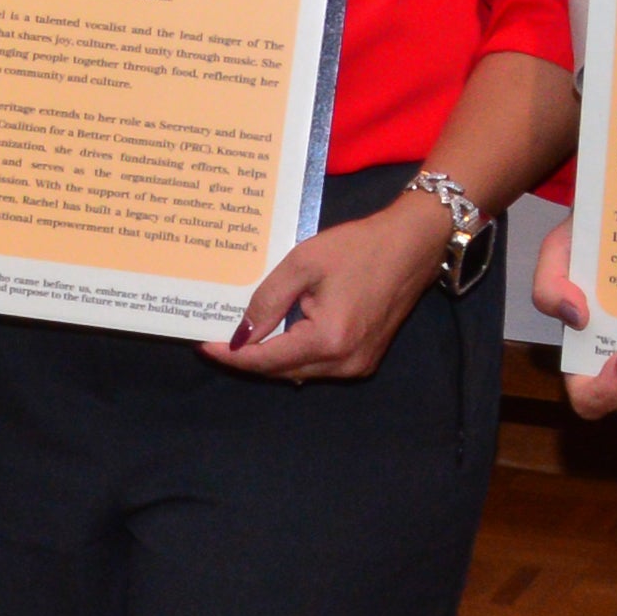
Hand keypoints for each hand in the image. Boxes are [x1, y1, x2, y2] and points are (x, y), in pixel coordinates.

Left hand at [213, 190, 452, 378]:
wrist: (413, 244)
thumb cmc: (359, 247)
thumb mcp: (303, 263)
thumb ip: (267, 300)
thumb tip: (241, 334)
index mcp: (328, 340)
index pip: (266, 360)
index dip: (232, 355)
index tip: (203, 345)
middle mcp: (344, 363)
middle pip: (281, 371)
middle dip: (248, 357)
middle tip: (216, 337)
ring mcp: (358, 365)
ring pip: (298, 371)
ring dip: (270, 357)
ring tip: (241, 335)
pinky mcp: (365, 359)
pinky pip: (318, 365)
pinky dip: (294, 353)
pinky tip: (276, 335)